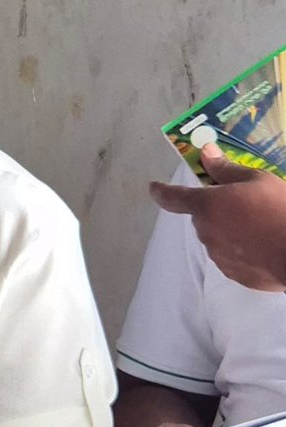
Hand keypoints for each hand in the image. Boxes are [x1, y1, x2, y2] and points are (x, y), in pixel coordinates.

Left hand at [150, 144, 285, 290]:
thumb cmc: (280, 209)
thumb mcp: (257, 180)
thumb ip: (226, 169)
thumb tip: (205, 153)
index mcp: (206, 206)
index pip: (173, 198)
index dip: (161, 192)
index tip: (153, 188)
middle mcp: (205, 231)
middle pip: (204, 216)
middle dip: (219, 210)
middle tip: (248, 205)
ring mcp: (217, 255)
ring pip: (218, 237)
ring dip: (231, 230)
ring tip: (262, 227)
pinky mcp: (232, 273)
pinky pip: (232, 257)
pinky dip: (243, 250)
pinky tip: (264, 245)